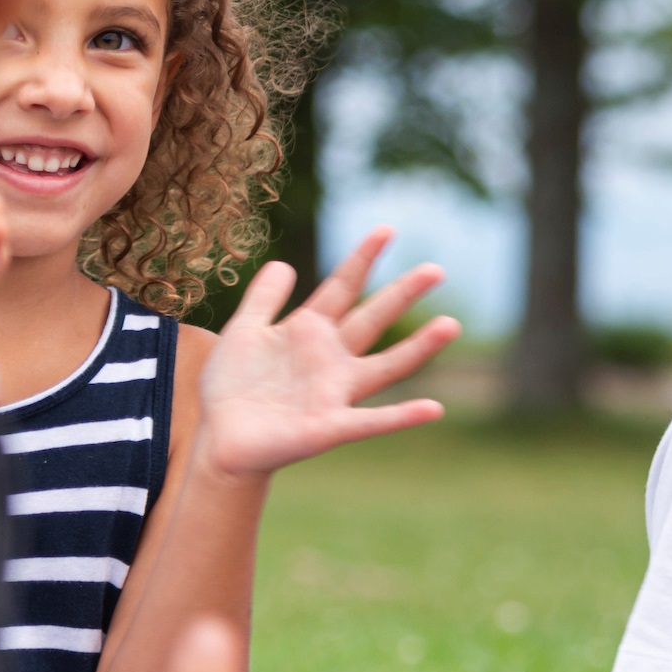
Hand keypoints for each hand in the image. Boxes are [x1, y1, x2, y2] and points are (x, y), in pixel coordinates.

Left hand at [192, 227, 458, 478]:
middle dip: (403, 294)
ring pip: (386, 367)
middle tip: (435, 270)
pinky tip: (433, 409)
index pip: (342, 288)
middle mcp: (331, 360)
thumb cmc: (232, 389)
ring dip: (419, 348)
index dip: (363, 259)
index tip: (387, 229)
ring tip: (451, 325)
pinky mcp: (330, 427)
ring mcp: (335, 393)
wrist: (221, 442)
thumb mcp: (242, 333)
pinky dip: (403, 416)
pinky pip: (372, 421)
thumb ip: (263, 299)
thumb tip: (283, 264)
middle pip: (373, 320)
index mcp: (310, 333)